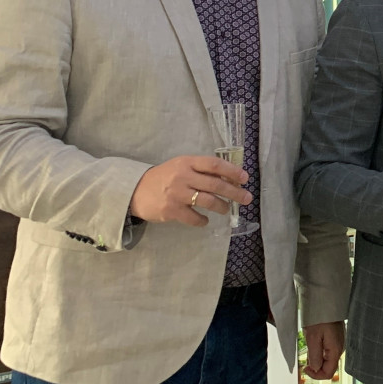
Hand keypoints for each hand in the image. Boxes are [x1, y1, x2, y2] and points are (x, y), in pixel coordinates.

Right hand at [129, 155, 250, 226]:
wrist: (135, 190)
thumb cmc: (164, 177)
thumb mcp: (181, 167)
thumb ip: (200, 170)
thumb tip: (229, 178)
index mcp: (187, 162)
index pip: (214, 164)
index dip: (232, 171)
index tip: (245, 178)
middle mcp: (183, 176)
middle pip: (216, 184)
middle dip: (235, 192)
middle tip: (246, 198)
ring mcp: (177, 194)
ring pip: (208, 201)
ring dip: (222, 206)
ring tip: (226, 209)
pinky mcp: (171, 210)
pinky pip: (194, 217)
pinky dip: (203, 220)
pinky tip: (205, 220)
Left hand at [303, 321, 345, 379]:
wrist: (326, 302)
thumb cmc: (320, 318)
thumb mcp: (313, 338)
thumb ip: (315, 356)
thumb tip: (316, 369)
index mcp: (335, 350)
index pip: (328, 373)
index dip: (316, 375)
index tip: (305, 368)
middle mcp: (339, 349)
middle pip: (328, 367)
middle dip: (316, 367)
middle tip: (305, 360)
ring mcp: (338, 343)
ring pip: (328, 360)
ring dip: (317, 359)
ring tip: (308, 349)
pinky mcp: (336, 338)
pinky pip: (328, 351)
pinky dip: (320, 352)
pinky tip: (314, 344)